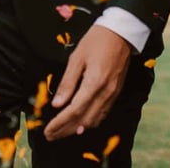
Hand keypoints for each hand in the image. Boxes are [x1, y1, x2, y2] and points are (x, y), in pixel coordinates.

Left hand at [44, 25, 131, 140]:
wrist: (121, 33)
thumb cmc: (96, 41)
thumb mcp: (77, 58)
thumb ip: (67, 83)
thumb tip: (57, 104)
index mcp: (94, 83)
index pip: (74, 111)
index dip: (60, 123)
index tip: (47, 131)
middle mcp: (105, 93)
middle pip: (84, 120)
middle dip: (66, 130)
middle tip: (51, 136)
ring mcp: (113, 94)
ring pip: (95, 120)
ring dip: (77, 129)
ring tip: (62, 132)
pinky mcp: (116, 93)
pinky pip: (103, 113)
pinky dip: (90, 122)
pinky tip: (81, 124)